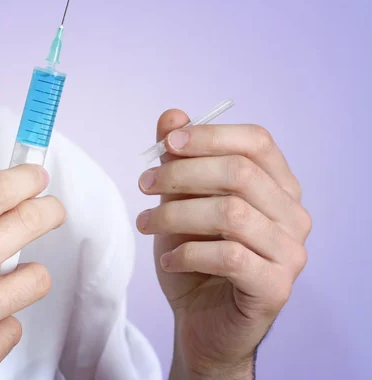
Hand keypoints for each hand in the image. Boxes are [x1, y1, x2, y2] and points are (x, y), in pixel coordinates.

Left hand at [137, 110, 310, 378]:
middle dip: (182, 173)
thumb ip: (179, 159)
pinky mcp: (275, 287)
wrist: (201, 320)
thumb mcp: (179, 201)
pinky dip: (187, 253)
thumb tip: (172, 117)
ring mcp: (290, 253)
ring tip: (146, 223)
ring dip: (176, 214)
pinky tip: (167, 259)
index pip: (256, 142)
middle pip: (241, 173)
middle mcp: (293, 215)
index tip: (167, 143)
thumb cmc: (195, 257)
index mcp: (278, 186)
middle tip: (144, 184)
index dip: (210, 135)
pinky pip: (229, 256)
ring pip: (231, 213)